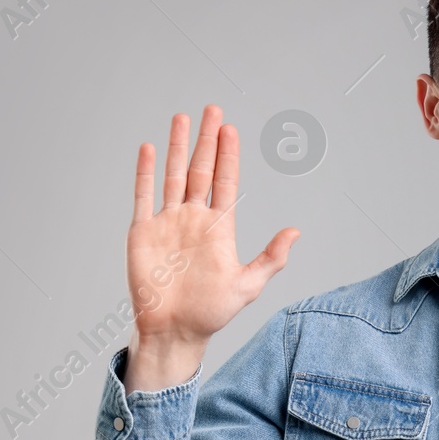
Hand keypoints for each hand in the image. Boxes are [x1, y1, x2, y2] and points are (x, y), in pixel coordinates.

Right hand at [123, 105, 298, 390]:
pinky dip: (144, 172)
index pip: (225, 181)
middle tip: (213, 109)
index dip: (229, 155)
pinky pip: (143, 196)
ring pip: (172, 175)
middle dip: (207, 139)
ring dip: (176, 146)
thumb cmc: (211, 312)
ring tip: (181, 117)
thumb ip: (271, 258)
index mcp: (219, 228)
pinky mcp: (143, 232)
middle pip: (201, 169)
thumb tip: (295, 232)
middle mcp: (193, 218)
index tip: (231, 129)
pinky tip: (148, 149)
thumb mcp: (247, 285)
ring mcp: (167, 222)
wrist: (174, 330)